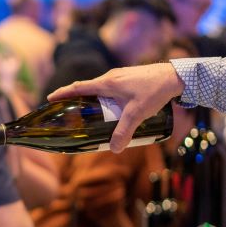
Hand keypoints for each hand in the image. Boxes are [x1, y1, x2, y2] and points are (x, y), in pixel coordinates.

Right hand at [47, 63, 184, 152]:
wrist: (175, 76)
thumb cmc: (154, 91)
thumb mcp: (137, 114)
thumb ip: (124, 131)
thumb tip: (114, 149)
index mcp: (106, 83)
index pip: (78, 87)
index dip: (62, 93)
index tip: (50, 98)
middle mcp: (110, 77)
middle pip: (87, 88)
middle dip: (77, 100)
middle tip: (70, 112)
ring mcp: (120, 77)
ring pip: (100, 89)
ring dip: (93, 99)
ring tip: (92, 114)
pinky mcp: (129, 78)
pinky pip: (111, 88)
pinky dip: (105, 97)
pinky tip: (114, 108)